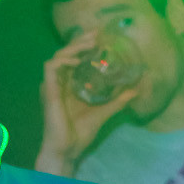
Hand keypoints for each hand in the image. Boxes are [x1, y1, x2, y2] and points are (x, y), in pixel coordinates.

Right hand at [39, 32, 138, 174]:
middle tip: (97, 33)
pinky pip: (51, 67)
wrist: (67, 150)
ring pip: (59, 56)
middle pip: (67, 53)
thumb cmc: (80, 133)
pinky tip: (78, 61)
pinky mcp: (48, 90)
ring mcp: (53, 85)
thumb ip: (117, 100)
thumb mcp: (104, 112)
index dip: (86, 45)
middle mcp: (60, 82)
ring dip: (74, 47)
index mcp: (70, 84)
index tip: (101, 37)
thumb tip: (135, 90)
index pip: (76, 58)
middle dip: (81, 41)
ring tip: (90, 44)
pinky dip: (64, 61)